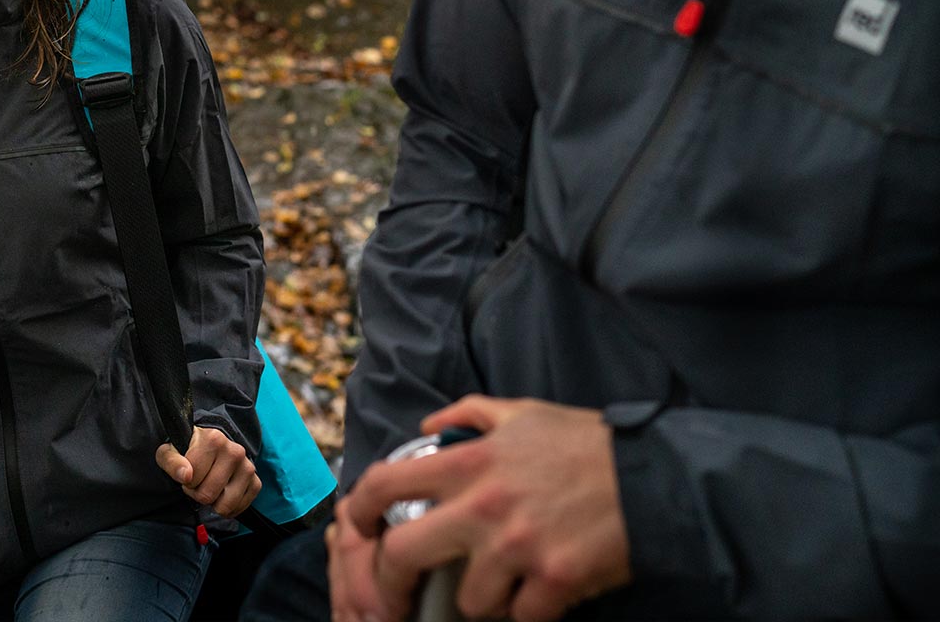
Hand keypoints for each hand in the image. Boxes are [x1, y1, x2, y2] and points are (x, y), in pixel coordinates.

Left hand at [155, 425, 260, 516]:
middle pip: (207, 495)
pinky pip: (239, 509)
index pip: (191, 479)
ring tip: (209, 486)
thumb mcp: (169, 452)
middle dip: (197, 493)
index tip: (188, 472)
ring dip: (213, 502)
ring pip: (224, 505)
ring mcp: (248, 467)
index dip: (185, 481)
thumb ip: (172, 462)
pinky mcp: (256, 482)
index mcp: (214, 439)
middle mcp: (235, 451)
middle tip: (198, 481)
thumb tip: (185, 475)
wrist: (209, 449)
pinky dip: (227, 508)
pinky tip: (222, 493)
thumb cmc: (188, 451)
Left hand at [335, 397, 632, 621]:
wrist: (656, 481)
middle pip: (403, 555)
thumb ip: (468, 414)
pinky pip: (521, 618)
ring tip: (502, 587)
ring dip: (481, 600)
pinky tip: (541, 597)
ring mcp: (516, 547)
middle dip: (390, 582)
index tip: (360, 525)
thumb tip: (427, 428)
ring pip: (468, 599)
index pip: (386, 482)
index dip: (359, 508)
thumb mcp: (522, 413)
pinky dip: (528, 613)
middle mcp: (482, 505)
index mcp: (468, 462)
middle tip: (397, 595)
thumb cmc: (587, 445)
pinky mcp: (554, 582)